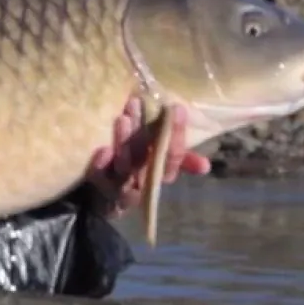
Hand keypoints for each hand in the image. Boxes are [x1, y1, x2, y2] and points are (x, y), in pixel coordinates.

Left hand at [86, 95, 210, 218]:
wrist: (102, 200)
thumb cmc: (136, 172)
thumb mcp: (159, 165)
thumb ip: (179, 159)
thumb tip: (205, 165)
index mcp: (159, 175)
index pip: (173, 158)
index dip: (177, 135)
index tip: (177, 108)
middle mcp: (142, 182)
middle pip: (148, 159)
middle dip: (148, 134)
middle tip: (140, 104)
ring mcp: (119, 184)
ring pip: (125, 166)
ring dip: (125, 143)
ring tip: (123, 119)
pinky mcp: (98, 185)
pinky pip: (100, 177)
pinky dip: (101, 165)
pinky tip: (103, 151)